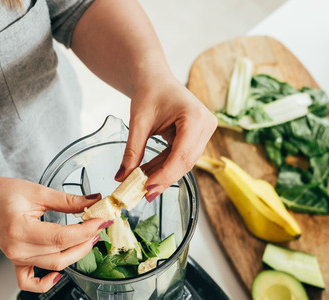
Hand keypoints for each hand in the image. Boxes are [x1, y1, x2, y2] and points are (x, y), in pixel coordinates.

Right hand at [0, 177, 110, 292]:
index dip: (86, 230)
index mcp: (19, 229)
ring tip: (88, 238)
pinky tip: (59, 275)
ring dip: (76, 254)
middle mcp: (17, 248)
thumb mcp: (36, 191)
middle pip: (61, 254)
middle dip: (86, 241)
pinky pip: (30, 283)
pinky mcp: (17, 262)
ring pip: (54, 266)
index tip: (102, 221)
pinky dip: (46, 283)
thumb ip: (67, 200)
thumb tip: (93, 201)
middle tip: (99, 226)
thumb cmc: (0, 194)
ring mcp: (16, 258)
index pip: (62, 237)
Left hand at [118, 73, 216, 200]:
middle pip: (186, 162)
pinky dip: (165, 166)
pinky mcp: (198, 137)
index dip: (165, 175)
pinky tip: (148, 175)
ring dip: (163, 174)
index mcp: (195, 117)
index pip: (182, 154)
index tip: (147, 189)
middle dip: (164, 179)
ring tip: (142, 185)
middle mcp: (206, 125)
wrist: (155, 77)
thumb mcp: (138, 122)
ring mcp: (205, 131)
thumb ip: (132, 152)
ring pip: (184, 163)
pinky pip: (181, 157)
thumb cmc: (149, 91)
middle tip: (143, 194)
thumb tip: (122, 178)